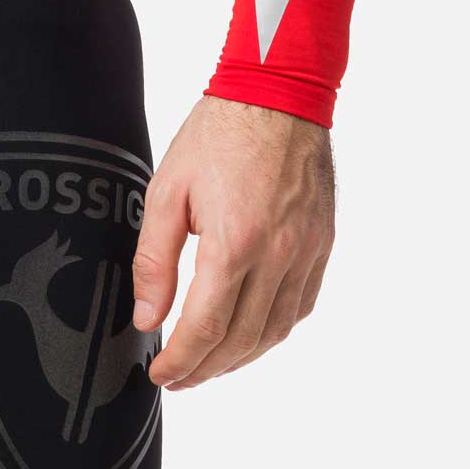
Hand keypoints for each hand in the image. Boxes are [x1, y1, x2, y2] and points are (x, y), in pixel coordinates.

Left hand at [133, 98, 334, 387]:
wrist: (279, 89)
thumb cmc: (218, 133)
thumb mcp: (167, 193)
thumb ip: (154, 263)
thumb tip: (147, 320)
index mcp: (235, 242)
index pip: (205, 329)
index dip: (180, 362)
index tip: (159, 375)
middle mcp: (278, 254)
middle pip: (240, 341)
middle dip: (204, 370)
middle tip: (178, 379)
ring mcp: (306, 251)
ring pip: (274, 332)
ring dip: (238, 359)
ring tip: (208, 365)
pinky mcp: (322, 244)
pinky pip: (299, 307)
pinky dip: (271, 333)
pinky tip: (246, 337)